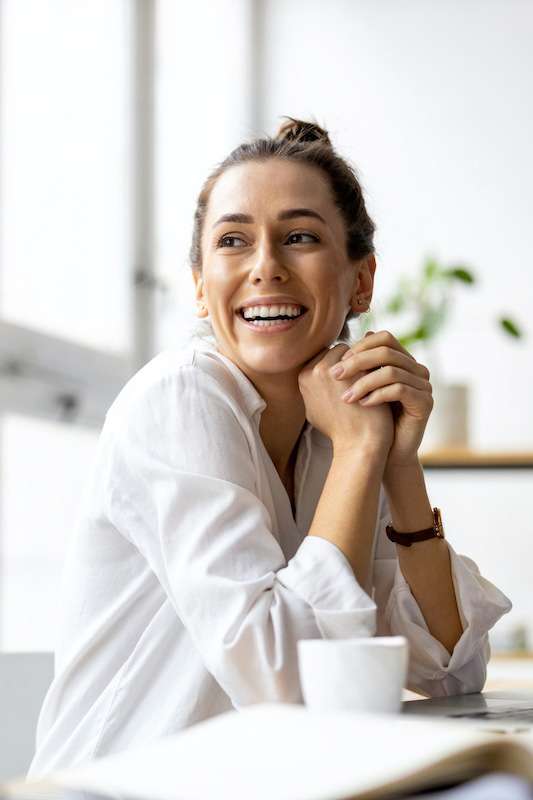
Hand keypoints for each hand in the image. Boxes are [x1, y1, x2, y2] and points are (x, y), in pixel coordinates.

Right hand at [297, 343, 393, 456]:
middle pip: (339, 350)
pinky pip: (370, 357)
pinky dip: (377, 365)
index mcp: (304, 376)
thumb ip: (315, 386)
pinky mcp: (357, 371)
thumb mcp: (317, 408)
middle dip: (354, 360)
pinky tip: (385, 378)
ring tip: (377, 378)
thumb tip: (318, 371)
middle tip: (368, 375)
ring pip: (355, 352)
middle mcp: (315, 370)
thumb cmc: (340, 430)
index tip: (355, 379)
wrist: (359, 445)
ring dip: (366, 361)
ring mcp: (336, 369)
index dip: (343, 366)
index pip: (326, 356)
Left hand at [329, 330, 432, 465]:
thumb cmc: (370, 420)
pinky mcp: (425, 403)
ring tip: (345, 397)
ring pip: (391, 371)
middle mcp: (416, 369)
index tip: (337, 363)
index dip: (360, 347)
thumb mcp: (359, 389)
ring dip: (363, 383)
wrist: (387, 452)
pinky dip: (377, 395)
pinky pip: (400, 390)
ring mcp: (423, 385)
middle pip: (387, 351)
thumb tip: (339, 345)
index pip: (384, 338)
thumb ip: (354, 368)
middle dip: (357, 362)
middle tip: (335, 375)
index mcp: (402, 361)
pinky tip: (362, 405)